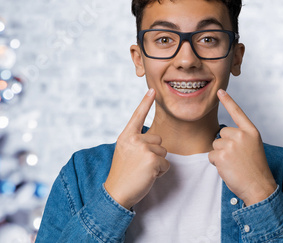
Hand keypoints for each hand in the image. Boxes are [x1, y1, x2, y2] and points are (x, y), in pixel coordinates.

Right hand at [104, 88, 169, 208]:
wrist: (116, 192)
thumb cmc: (123, 174)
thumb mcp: (125, 151)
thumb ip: (136, 142)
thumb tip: (155, 139)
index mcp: (126, 136)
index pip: (137, 115)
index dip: (145, 102)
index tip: (152, 89)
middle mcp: (134, 139)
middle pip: (158, 139)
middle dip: (154, 152)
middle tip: (139, 164)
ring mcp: (143, 148)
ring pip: (163, 152)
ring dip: (157, 163)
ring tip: (142, 170)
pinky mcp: (152, 159)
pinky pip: (166, 164)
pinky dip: (160, 172)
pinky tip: (148, 176)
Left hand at [208, 89, 276, 205]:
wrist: (259, 187)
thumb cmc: (255, 169)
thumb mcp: (253, 147)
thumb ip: (241, 138)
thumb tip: (222, 136)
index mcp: (251, 131)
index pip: (237, 112)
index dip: (228, 101)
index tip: (220, 91)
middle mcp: (241, 135)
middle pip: (221, 134)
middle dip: (224, 146)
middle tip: (237, 158)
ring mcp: (231, 144)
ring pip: (215, 145)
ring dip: (220, 156)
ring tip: (234, 164)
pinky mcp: (221, 155)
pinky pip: (211, 156)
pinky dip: (216, 164)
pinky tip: (228, 169)